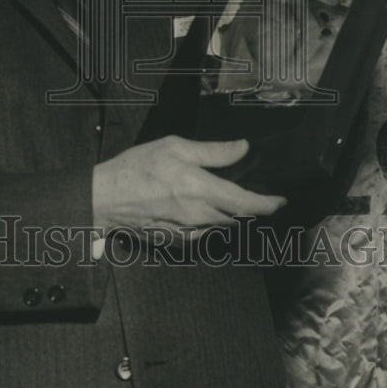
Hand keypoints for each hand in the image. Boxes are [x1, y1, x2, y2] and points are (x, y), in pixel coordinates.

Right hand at [92, 135, 286, 235]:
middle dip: (248, 205)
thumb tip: (243, 148)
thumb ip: (212, 151)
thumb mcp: (174, 146)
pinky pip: (204, 232)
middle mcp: (198, 216)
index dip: (268, 204)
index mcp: (199, 189)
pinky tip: (197, 205)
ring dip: (228, 212)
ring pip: (221, 225)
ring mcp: (188, 232)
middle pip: (237, 216)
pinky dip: (209, 220)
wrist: (105, 198)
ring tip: (221, 193)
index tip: (281, 200)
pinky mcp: (177, 241)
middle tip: (252, 189)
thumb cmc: (137, 167)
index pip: (245, 203)